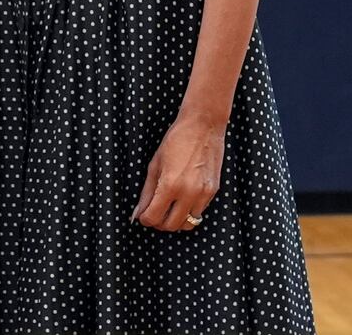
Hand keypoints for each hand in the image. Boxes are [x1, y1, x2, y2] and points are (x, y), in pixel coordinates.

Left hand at [131, 113, 225, 231]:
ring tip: (167, 209)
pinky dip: (188, 212)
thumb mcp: (154, 165)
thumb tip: (138, 212)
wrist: (203, 127)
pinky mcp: (213, 191)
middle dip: (158, 223)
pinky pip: (199, 213)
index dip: (145, 219)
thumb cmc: (175, 141)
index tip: (142, 215)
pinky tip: (181, 201)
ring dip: (175, 221)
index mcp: (170, 185)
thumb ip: (146, 192)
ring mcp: (203, 194)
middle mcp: (188, 193)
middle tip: (153, 213)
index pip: (154, 217)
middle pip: (171, 225)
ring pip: (188, 224)